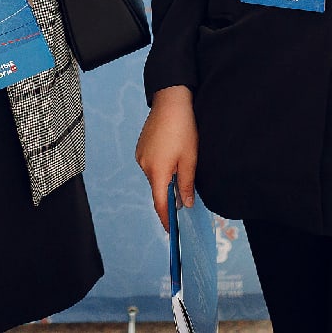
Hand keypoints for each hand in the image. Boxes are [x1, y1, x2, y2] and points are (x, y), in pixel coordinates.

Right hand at [136, 86, 198, 227]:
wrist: (171, 101)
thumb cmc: (183, 129)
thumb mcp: (190, 159)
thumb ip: (186, 184)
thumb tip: (184, 204)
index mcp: (157, 171)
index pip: (160, 203)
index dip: (166, 219)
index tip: (171, 231)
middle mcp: (144, 165)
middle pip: (157, 189)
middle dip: (169, 197)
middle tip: (183, 201)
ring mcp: (141, 155)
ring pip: (154, 176)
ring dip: (166, 180)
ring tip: (181, 171)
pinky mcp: (141, 147)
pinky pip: (151, 164)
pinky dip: (161, 168)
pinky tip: (172, 158)